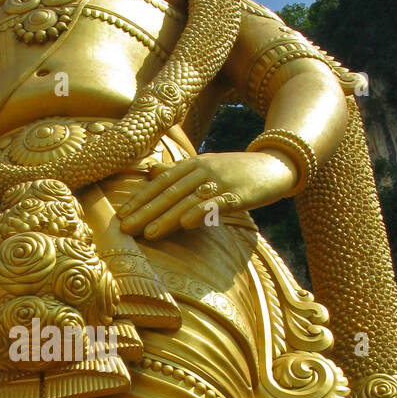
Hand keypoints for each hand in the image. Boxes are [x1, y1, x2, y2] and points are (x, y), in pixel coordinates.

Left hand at [117, 151, 300, 238]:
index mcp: (193, 164)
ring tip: (149, 233)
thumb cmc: (236, 170)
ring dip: (168, 217)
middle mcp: (203, 170)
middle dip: (146, 211)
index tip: (121, 215)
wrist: (275, 165)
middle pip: (170, 193)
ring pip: (189, 200)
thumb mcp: (206, 166)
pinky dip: (202, 212)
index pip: (161, 182)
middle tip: (125, 228)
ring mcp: (221, 181)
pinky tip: (188, 224)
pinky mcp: (239, 194)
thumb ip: (179, 171)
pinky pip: (218, 204)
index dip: (140, 198)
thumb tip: (152, 172)